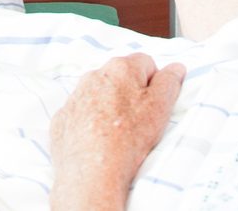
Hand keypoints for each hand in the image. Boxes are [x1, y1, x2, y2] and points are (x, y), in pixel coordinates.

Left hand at [49, 54, 185, 210]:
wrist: (91, 174)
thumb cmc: (129, 139)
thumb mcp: (160, 108)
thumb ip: (169, 82)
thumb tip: (175, 67)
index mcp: (120, 68)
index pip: (146, 64)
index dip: (154, 85)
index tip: (153, 106)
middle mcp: (93, 76)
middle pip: (120, 78)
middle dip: (130, 94)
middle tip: (138, 122)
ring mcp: (74, 98)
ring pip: (99, 95)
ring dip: (109, 107)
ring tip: (118, 134)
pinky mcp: (62, 119)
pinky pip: (80, 114)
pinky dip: (89, 123)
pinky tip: (98, 142)